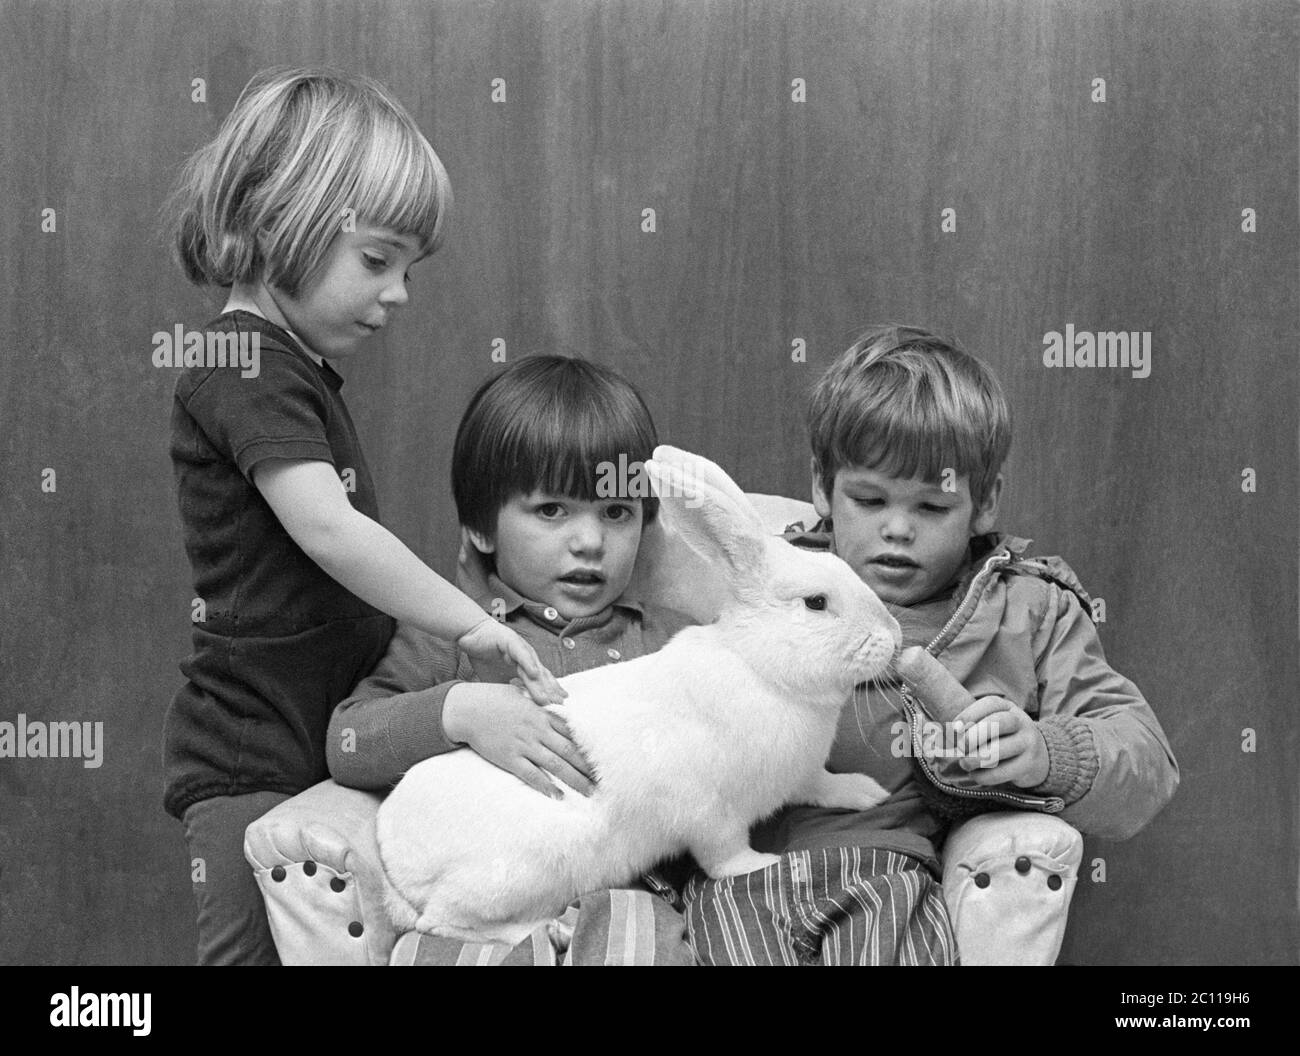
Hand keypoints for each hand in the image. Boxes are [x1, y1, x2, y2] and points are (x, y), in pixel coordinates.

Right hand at [442, 682, 593, 797]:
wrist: (467, 709)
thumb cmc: (495, 699)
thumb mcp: (523, 695)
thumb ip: (543, 703)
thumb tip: (561, 703)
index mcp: (542, 714)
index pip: (573, 732)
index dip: (590, 746)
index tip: (605, 757)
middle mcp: (537, 730)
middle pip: (570, 751)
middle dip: (588, 768)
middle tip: (605, 781)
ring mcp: (524, 745)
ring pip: (556, 765)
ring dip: (574, 780)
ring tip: (589, 792)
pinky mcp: (510, 758)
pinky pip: (531, 775)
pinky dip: (546, 787)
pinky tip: (558, 796)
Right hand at [456, 618, 566, 706]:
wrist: (471, 634)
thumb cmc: (484, 655)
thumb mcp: (497, 679)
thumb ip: (507, 690)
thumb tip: (512, 709)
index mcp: (525, 666)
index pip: (541, 682)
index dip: (550, 694)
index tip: (559, 708)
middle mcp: (527, 657)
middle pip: (542, 677)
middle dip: (551, 692)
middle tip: (559, 707)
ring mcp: (521, 649)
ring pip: (533, 668)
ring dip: (541, 684)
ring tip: (548, 698)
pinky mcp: (511, 641)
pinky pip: (521, 653)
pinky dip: (528, 663)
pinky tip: (534, 674)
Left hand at [947, 696, 1049, 788]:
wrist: (1039, 757)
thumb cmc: (1004, 738)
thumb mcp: (992, 726)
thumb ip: (971, 728)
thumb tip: (947, 736)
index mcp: (1008, 708)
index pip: (990, 703)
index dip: (970, 714)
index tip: (955, 729)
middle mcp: (1021, 722)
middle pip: (999, 722)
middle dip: (975, 735)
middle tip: (961, 747)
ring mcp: (1028, 742)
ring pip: (1003, 748)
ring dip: (978, 758)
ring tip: (965, 764)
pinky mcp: (1030, 764)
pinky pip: (1007, 770)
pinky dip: (987, 775)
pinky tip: (976, 775)